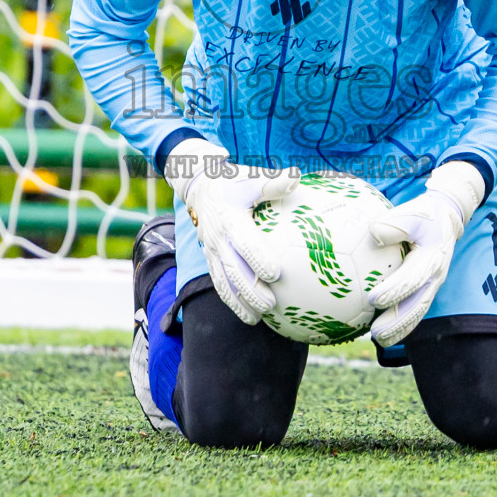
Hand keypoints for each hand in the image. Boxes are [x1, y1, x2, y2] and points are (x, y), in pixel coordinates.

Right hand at [167, 138, 299, 324]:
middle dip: (250, 289)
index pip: (244, 243)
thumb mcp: (250, 178)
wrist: (200, 187)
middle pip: (233, 269)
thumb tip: (296, 177)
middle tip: (271, 304)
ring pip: (223, 282)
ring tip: (257, 319)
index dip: (258, 259)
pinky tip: (248, 316)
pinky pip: (219, 283)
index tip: (276, 273)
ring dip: (239, 301)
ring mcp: (211, 251)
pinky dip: (231, 301)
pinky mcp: (210, 259)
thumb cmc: (233, 182)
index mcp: (229, 219)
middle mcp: (218, 239)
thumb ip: (272, 183)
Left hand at [367, 160, 485, 346]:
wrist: (447, 218)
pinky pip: (416, 310)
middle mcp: (435, 276)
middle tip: (376, 333)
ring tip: (378, 340)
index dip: (394, 290)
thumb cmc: (425, 214)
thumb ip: (395, 223)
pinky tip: (383, 332)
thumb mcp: (413, 212)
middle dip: (397, 322)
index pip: (412, 278)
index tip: (373, 298)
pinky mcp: (427, 288)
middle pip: (417, 305)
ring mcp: (433, 285)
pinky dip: (402, 323)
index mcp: (431, 258)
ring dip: (399, 328)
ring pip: (417, 312)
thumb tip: (374, 233)